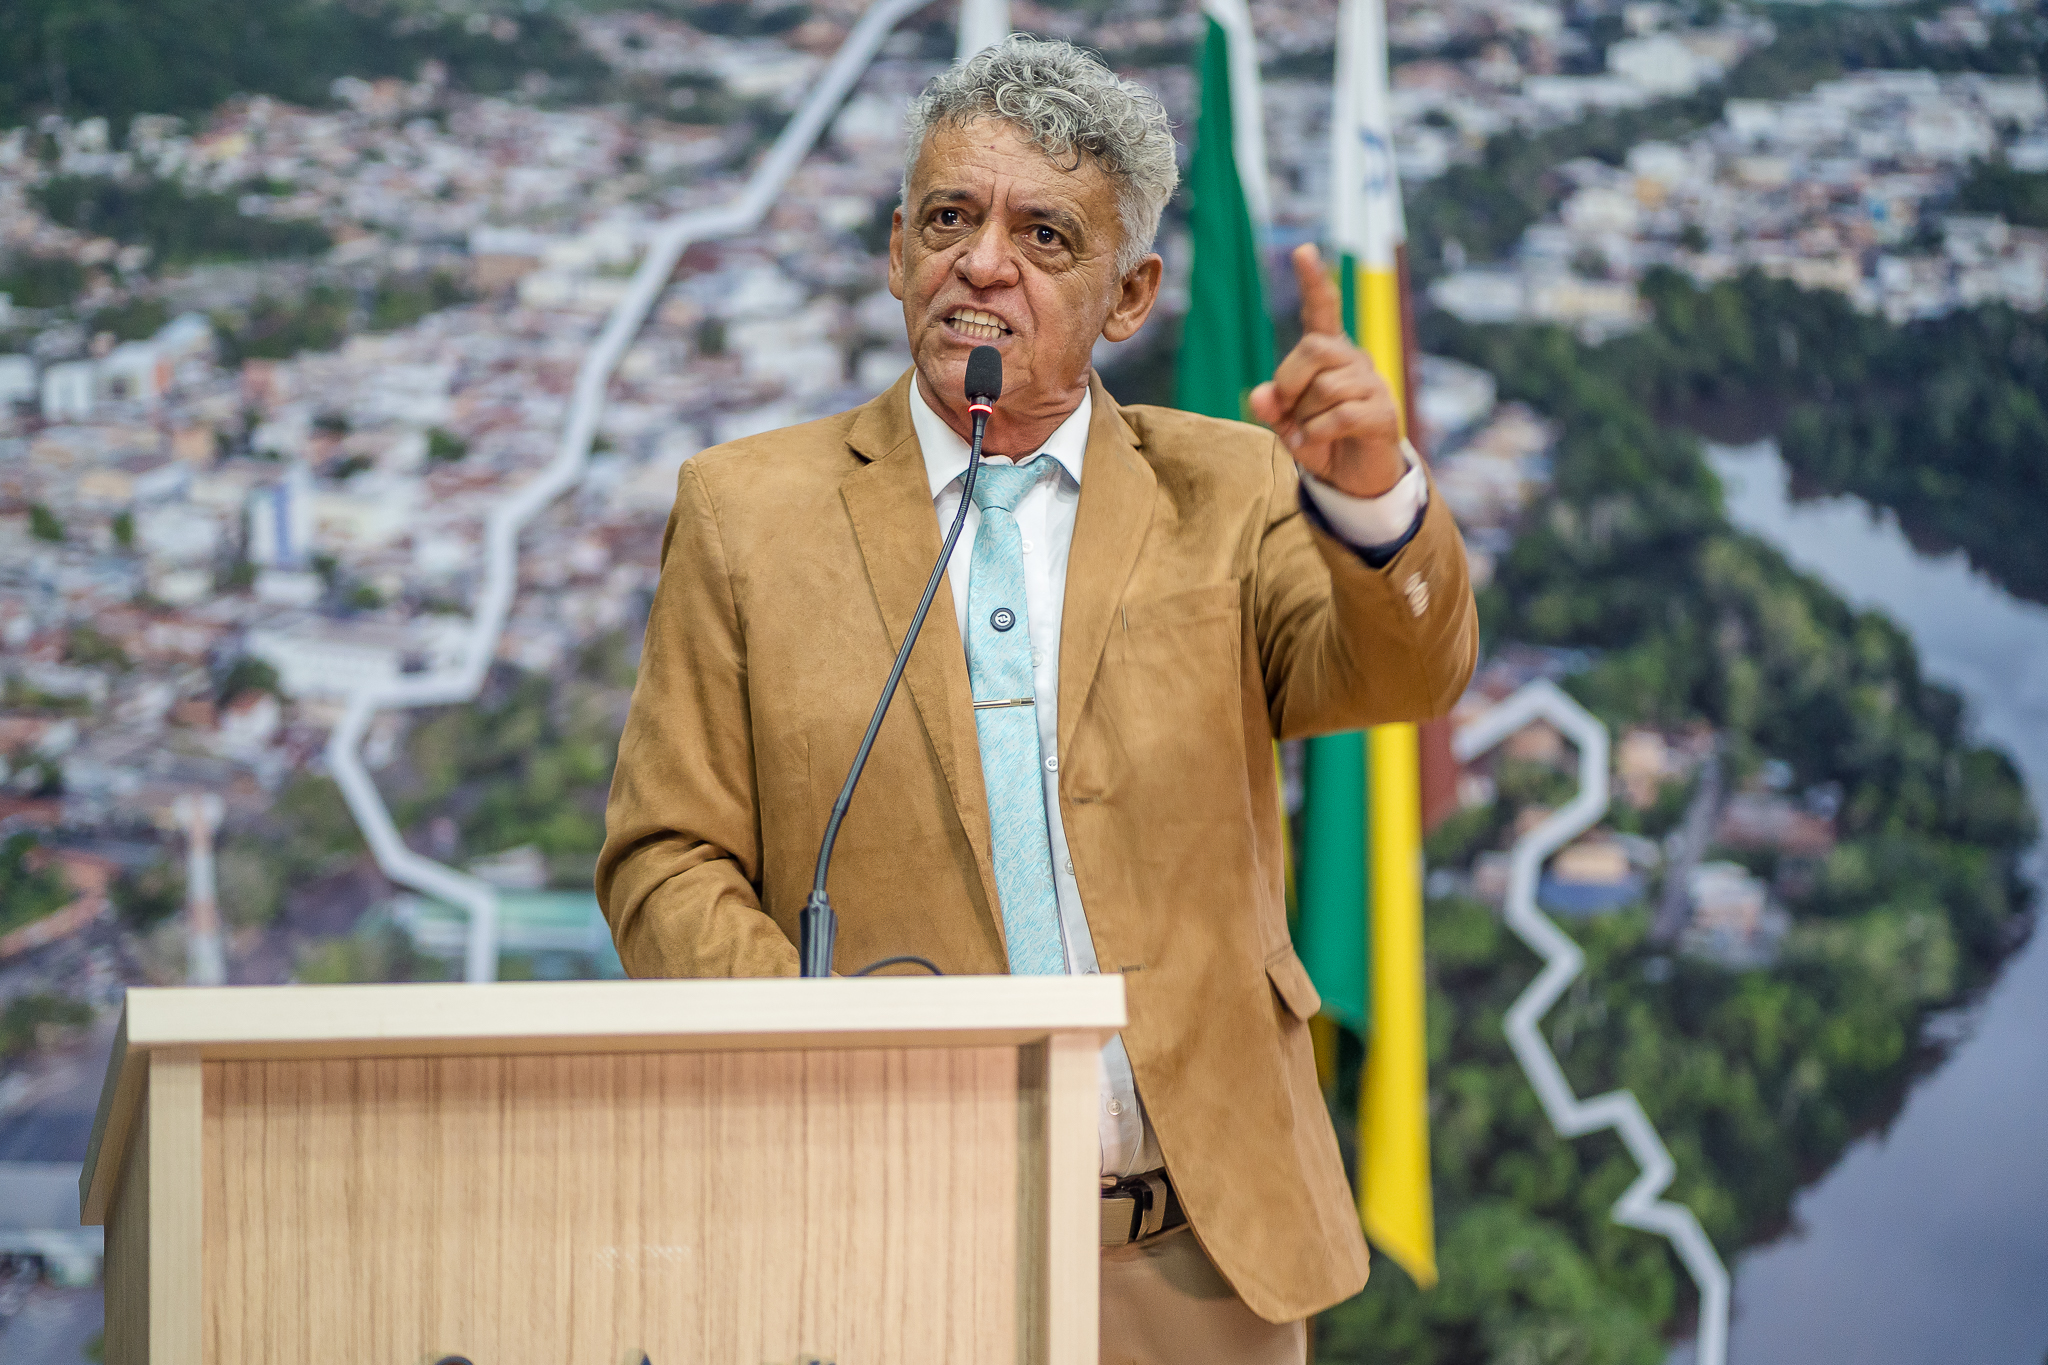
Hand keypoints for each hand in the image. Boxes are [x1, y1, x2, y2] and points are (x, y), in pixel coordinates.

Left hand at [1247, 244, 1406, 498]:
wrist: (1356, 479)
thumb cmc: (1321, 441)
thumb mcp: (1287, 424)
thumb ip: (1272, 407)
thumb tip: (1259, 394)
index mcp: (1330, 355)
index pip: (1323, 311)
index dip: (1313, 282)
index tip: (1303, 250)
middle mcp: (1354, 361)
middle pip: (1313, 348)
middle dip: (1290, 381)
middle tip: (1289, 409)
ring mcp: (1373, 385)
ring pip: (1326, 386)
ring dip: (1306, 416)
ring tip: (1309, 432)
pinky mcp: (1383, 414)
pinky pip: (1341, 414)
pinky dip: (1319, 433)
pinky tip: (1317, 443)